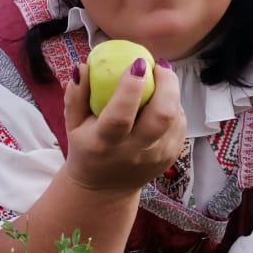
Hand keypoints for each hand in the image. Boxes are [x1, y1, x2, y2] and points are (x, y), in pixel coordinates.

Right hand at [61, 59, 185, 192]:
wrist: (104, 189)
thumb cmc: (87, 148)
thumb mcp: (72, 124)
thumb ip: (76, 94)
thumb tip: (84, 65)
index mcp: (104, 143)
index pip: (121, 115)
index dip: (131, 87)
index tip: (137, 63)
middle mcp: (133, 152)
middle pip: (161, 115)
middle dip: (167, 84)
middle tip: (160, 66)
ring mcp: (156, 156)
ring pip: (175, 118)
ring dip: (171, 93)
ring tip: (160, 81)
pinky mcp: (171, 157)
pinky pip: (180, 125)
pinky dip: (174, 107)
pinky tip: (162, 101)